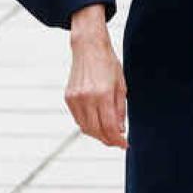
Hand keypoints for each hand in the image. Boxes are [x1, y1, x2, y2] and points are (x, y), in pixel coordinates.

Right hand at [65, 8, 127, 147]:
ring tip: (108, 134)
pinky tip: (96, 123)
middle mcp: (87, 98)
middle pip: (97, 131)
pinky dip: (87, 125)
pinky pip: (78, 119)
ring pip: (85, 128)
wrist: (88, 47)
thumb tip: (120, 131)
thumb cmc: (108, 64)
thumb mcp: (121, 85)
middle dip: (108, 140)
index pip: (110, 127)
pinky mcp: (68, 97)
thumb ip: (120, 110)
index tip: (125, 145)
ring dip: (97, 135)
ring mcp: (75, 98)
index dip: (118, 140)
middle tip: (117, 142)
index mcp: (103, 94)